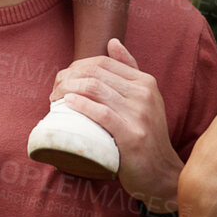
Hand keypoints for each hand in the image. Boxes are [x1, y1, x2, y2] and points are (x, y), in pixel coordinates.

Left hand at [51, 39, 181, 211]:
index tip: (62, 80)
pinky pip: (102, 113)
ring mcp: (140, 114)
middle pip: (96, 74)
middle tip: (54, 91)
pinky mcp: (132, 136)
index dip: (77, 66)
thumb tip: (112, 42)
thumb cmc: (146, 136)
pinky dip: (81, 105)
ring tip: (55, 99)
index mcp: (146, 82)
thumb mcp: (145, 99)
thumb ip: (130, 71)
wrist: (162, 174)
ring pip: (96, 89)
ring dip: (68, 90)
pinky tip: (68, 105)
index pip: (103, 62)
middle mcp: (145, 94)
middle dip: (68, 77)